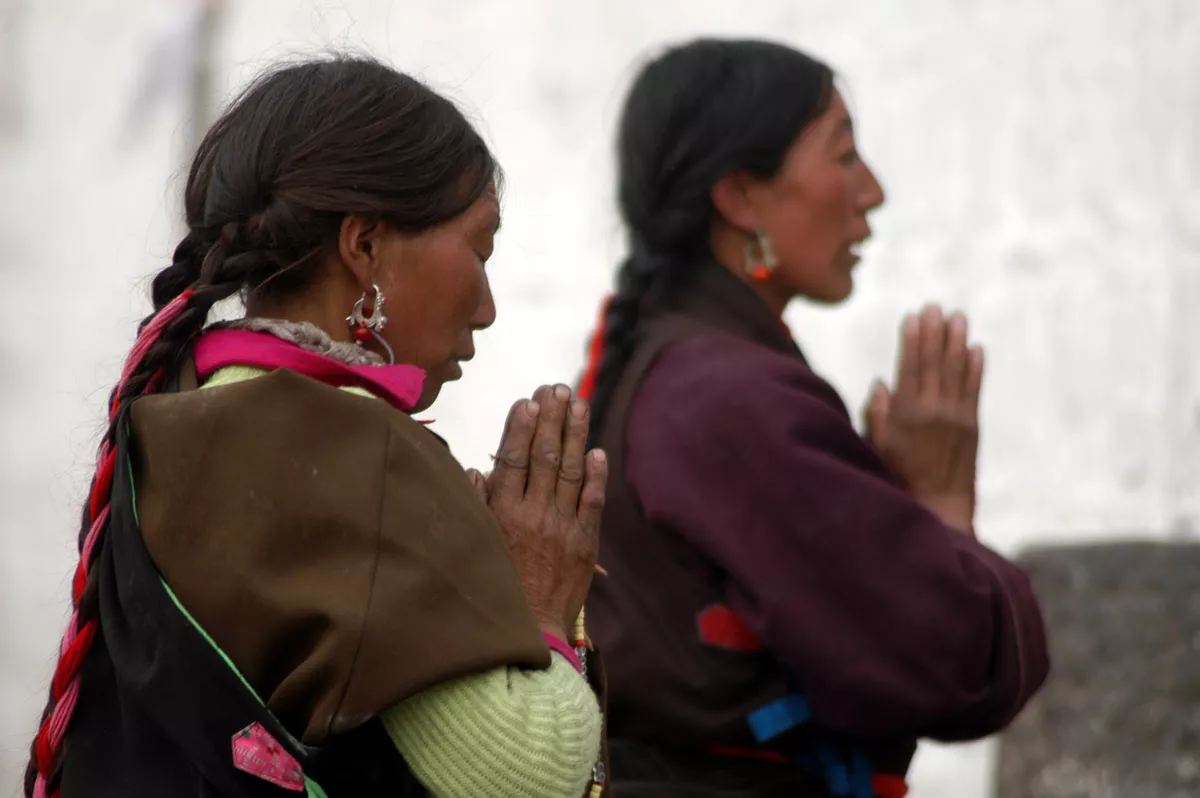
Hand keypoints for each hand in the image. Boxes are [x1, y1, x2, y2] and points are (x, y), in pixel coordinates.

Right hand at [468, 384, 606, 640]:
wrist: (528, 631)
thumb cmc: (496, 588)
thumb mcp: (476, 545)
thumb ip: (475, 506)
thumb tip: (475, 469)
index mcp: (503, 514)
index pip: (515, 458)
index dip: (523, 426)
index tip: (528, 400)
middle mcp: (534, 515)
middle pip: (545, 456)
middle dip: (552, 418)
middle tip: (557, 388)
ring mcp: (563, 527)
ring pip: (571, 470)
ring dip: (575, 434)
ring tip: (579, 404)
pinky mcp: (585, 544)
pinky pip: (592, 502)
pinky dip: (595, 475)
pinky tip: (596, 450)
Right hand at [864, 305, 983, 533]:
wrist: (938, 505)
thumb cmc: (899, 477)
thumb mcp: (878, 446)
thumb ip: (877, 413)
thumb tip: (882, 383)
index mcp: (906, 414)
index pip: (910, 367)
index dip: (912, 340)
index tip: (913, 317)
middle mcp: (933, 410)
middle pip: (935, 362)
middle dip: (935, 332)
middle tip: (936, 306)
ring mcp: (956, 417)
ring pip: (957, 370)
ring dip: (957, 341)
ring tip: (958, 317)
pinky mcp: (972, 426)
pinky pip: (975, 389)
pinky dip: (976, 367)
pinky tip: (976, 348)